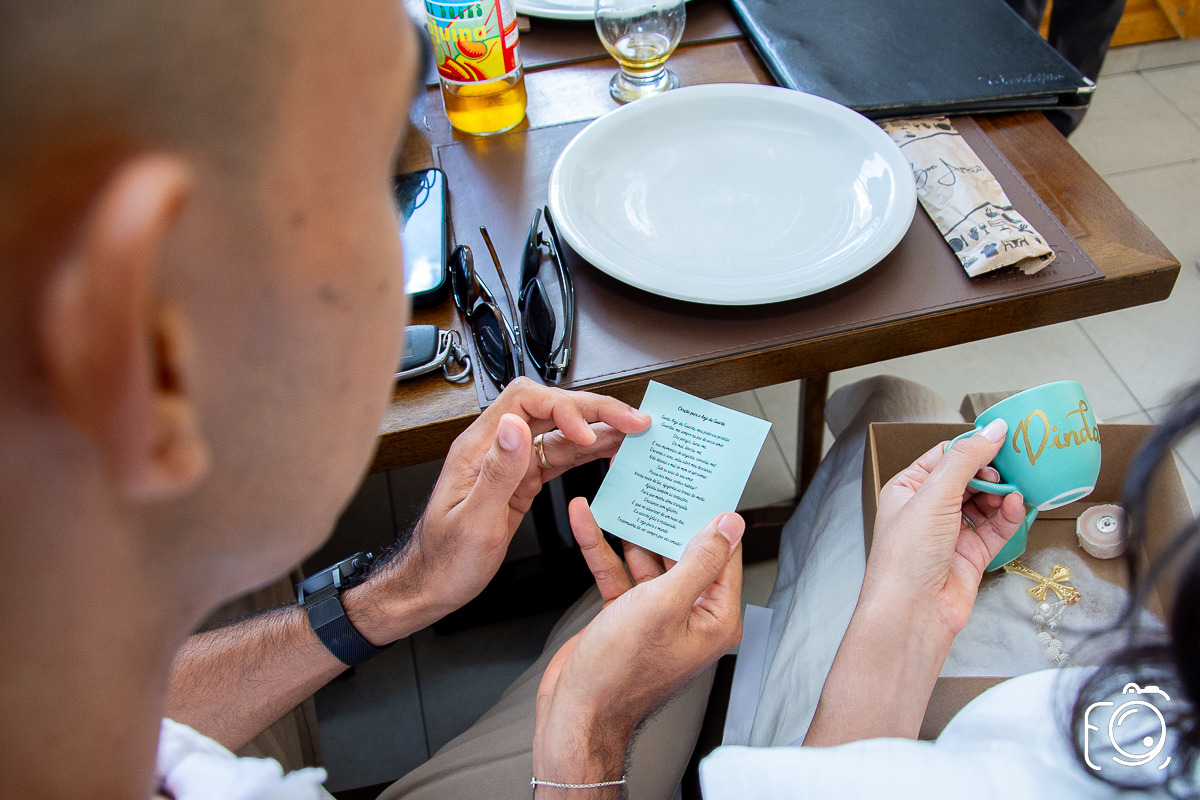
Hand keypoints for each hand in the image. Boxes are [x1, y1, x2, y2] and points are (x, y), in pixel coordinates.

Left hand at [346, 378, 650, 642]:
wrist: (432, 585)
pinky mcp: (523, 481)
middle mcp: (496, 447)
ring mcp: (512, 463)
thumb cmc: (444, 561)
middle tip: (632, 420)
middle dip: (593, 411)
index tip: (585, 434)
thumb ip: (497, 472)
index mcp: (477, 448)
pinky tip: (610, 452)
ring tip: (633, 432)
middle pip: (549, 409)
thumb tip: (515, 425)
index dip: (561, 409)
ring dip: (598, 429)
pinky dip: (588, 453)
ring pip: (560, 432)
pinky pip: (560, 457)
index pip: (524, 401)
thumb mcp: (473, 522)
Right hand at [532, 500, 742, 793]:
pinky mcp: (626, 616)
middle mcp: (691, 616)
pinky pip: (618, 573)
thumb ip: (698, 561)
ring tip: (620, 492)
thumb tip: (728, 526)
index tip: (702, 486)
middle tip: (657, 481)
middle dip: (665, 518)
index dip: (712, 518)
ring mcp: (657, 616)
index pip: (723, 555)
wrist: (575, 712)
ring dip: (629, 529)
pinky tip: (587, 520)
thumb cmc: (621, 673)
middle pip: (683, 552)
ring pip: (646, 559)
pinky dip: (602, 548)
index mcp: (715, 618)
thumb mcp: (664, 604)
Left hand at [865, 419, 1027, 638]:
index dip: (973, 447)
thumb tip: (993, 430)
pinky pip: (996, 529)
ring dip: (1002, 495)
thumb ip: (965, 459)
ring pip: (985, 504)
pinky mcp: (971, 555)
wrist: (912, 613)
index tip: (1004, 438)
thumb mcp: (934, 495)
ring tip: (1017, 489)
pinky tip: (1017, 506)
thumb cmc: (906, 557)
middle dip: (992, 472)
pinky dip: (1008, 517)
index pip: (945, 456)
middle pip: (969, 479)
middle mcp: (928, 509)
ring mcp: (950, 533)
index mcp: (908, 489)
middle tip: (1016, 465)